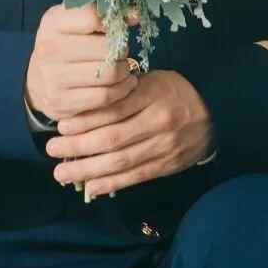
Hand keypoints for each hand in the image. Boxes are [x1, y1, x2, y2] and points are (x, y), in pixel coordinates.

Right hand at [24, 3, 141, 124]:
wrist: (38, 81)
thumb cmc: (63, 45)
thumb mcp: (74, 23)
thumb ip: (103, 15)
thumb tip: (136, 16)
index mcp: (52, 23)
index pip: (93, 18)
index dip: (113, 23)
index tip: (118, 29)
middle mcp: (49, 49)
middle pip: (105, 48)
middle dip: (121, 51)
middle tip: (122, 53)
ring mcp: (53, 78)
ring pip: (108, 74)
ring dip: (125, 72)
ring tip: (125, 69)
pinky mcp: (62, 102)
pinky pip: (104, 97)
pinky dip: (121, 91)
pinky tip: (123, 85)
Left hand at [45, 70, 213, 198]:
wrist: (216, 113)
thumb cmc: (175, 92)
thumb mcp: (152, 80)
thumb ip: (123, 92)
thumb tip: (85, 108)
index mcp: (152, 94)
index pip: (112, 110)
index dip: (85, 120)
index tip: (61, 125)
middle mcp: (157, 122)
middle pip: (112, 138)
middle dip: (78, 147)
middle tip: (51, 149)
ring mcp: (163, 147)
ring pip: (121, 161)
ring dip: (88, 170)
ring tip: (62, 173)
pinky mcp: (167, 166)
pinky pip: (136, 177)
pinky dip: (112, 184)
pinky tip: (91, 188)